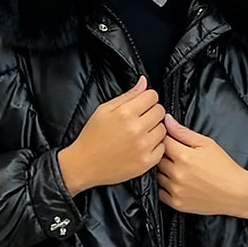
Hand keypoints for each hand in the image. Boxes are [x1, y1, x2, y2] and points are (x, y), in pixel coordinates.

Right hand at [58, 77, 165, 194]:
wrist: (84, 165)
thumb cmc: (91, 137)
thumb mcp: (104, 110)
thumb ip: (127, 95)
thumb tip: (143, 82)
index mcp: (125, 113)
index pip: (152, 96)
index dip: (147, 98)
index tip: (141, 105)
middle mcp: (136, 129)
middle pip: (160, 111)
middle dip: (151, 113)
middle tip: (139, 120)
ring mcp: (143, 147)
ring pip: (163, 129)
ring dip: (154, 130)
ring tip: (140, 134)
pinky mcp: (146, 162)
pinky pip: (162, 148)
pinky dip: (154, 146)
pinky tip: (141, 146)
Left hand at [157, 114, 247, 218]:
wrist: (237, 193)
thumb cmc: (225, 168)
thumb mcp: (207, 144)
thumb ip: (183, 132)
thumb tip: (167, 120)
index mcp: (183, 156)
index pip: (162, 141)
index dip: (165, 138)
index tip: (171, 140)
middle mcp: (177, 174)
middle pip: (157, 158)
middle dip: (164, 154)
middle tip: (176, 155)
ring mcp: (175, 190)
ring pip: (157, 175)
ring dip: (163, 170)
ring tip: (178, 168)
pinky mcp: (176, 203)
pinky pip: (160, 192)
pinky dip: (164, 186)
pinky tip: (176, 182)